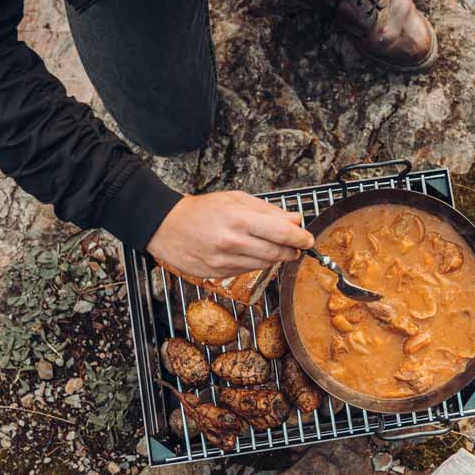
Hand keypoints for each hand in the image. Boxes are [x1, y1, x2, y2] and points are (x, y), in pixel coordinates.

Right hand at [146, 190, 313, 277]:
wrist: (166, 226)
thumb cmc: (201, 210)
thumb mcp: (235, 199)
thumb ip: (268, 210)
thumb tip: (295, 220)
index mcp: (239, 219)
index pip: (282, 233)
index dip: (301, 238)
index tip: (308, 239)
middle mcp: (232, 242)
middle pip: (277, 252)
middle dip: (292, 250)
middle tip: (298, 246)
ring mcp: (224, 261)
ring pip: (265, 264)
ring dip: (277, 258)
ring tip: (278, 248)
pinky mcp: (218, 274)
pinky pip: (247, 271)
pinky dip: (256, 262)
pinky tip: (253, 252)